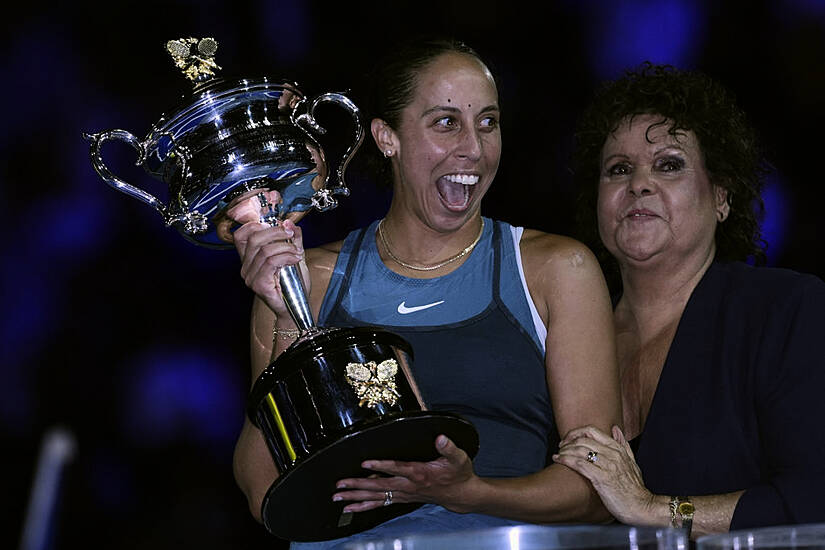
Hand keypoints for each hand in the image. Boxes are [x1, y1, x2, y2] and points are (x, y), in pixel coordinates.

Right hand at [226, 190, 309, 316]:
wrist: (297, 307)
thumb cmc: (293, 284)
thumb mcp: (294, 255)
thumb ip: (292, 239)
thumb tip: (289, 223)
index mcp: (250, 258)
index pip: (241, 235)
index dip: (254, 223)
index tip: (273, 220)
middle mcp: (245, 267)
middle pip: (253, 238)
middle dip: (275, 231)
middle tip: (290, 234)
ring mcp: (250, 277)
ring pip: (264, 250)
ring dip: (285, 247)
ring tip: (297, 253)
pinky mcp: (258, 285)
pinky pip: (271, 262)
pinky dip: (286, 256)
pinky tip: (295, 259)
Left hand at [332, 435, 477, 513]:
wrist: (460, 494)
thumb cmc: (458, 474)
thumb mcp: (458, 458)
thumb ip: (449, 447)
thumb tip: (440, 438)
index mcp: (419, 473)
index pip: (397, 469)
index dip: (381, 466)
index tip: (365, 463)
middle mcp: (409, 486)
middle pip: (379, 486)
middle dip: (358, 485)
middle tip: (340, 485)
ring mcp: (404, 494)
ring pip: (376, 497)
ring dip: (356, 497)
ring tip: (338, 498)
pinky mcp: (402, 498)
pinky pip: (381, 504)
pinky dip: (364, 506)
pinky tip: (351, 507)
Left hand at [553, 425, 655, 524]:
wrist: (641, 507)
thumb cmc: (635, 488)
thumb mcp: (632, 462)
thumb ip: (624, 445)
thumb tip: (616, 428)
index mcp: (618, 449)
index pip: (592, 431)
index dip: (576, 432)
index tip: (568, 439)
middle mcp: (613, 454)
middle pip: (583, 439)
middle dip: (567, 442)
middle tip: (560, 448)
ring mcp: (607, 465)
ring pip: (579, 450)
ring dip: (564, 451)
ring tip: (557, 455)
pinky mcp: (601, 478)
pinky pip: (579, 464)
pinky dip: (566, 460)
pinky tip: (558, 460)